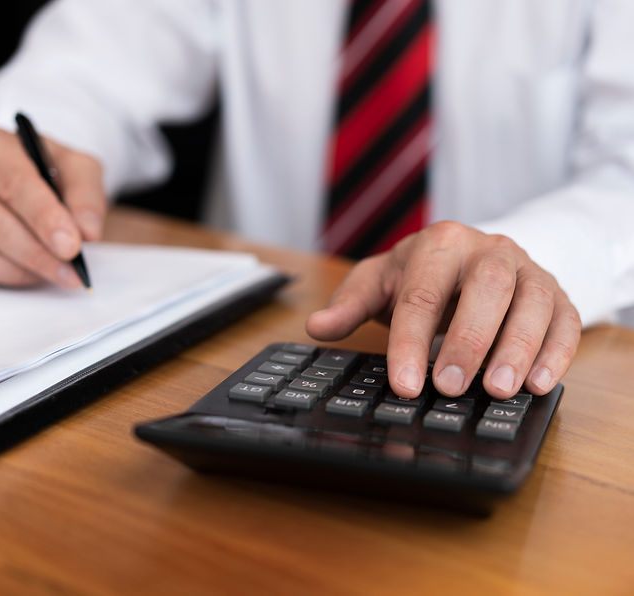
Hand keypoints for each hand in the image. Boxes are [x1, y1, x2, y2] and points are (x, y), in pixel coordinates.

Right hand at [0, 127, 106, 287]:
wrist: (25, 174)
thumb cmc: (49, 170)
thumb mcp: (78, 169)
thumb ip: (86, 196)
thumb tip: (87, 232)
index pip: (15, 185)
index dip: (44, 219)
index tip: (71, 246)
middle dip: (38, 252)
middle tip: (72, 271)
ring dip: (23, 268)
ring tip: (59, 273)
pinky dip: (4, 274)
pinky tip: (32, 273)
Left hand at [306, 221, 580, 398]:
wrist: (472, 257)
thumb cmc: (421, 275)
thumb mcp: (380, 282)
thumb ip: (350, 305)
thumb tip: (318, 327)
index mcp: (440, 244)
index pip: (423, 294)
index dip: (411, 341)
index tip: (403, 384)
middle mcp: (489, 250)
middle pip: (486, 289)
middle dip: (468, 340)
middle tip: (449, 387)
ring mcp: (527, 269)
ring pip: (533, 302)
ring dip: (518, 348)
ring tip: (498, 390)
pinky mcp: (557, 293)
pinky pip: (566, 319)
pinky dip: (556, 352)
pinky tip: (537, 384)